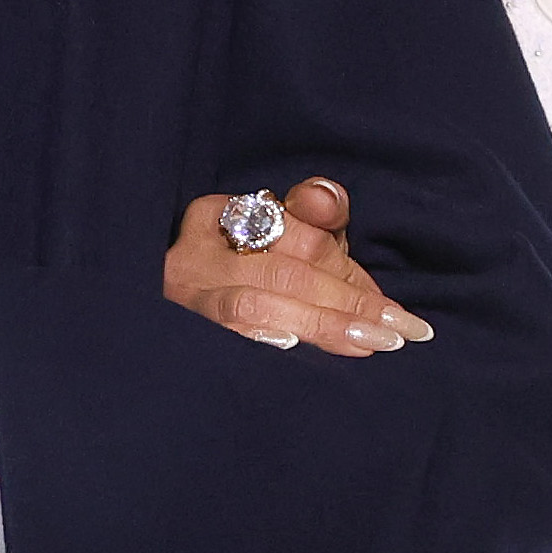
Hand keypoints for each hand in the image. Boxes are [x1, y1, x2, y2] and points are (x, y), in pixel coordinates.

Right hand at [160, 175, 429, 353]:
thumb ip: (312, 216)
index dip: (350, 271)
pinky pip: (225, 333)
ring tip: (372, 344)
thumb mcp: (275, 246)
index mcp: (215, 215)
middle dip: (348, 301)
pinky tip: (296, 351)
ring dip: (321, 324)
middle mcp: (192, 252)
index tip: (388, 306)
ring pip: (258, 302)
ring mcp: (177, 295)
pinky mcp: (173, 336)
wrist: (153, 347)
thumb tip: (328, 200)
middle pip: (284, 271)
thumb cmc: (235, 287)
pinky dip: (263, 338)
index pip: (299, 235)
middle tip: (399, 331)